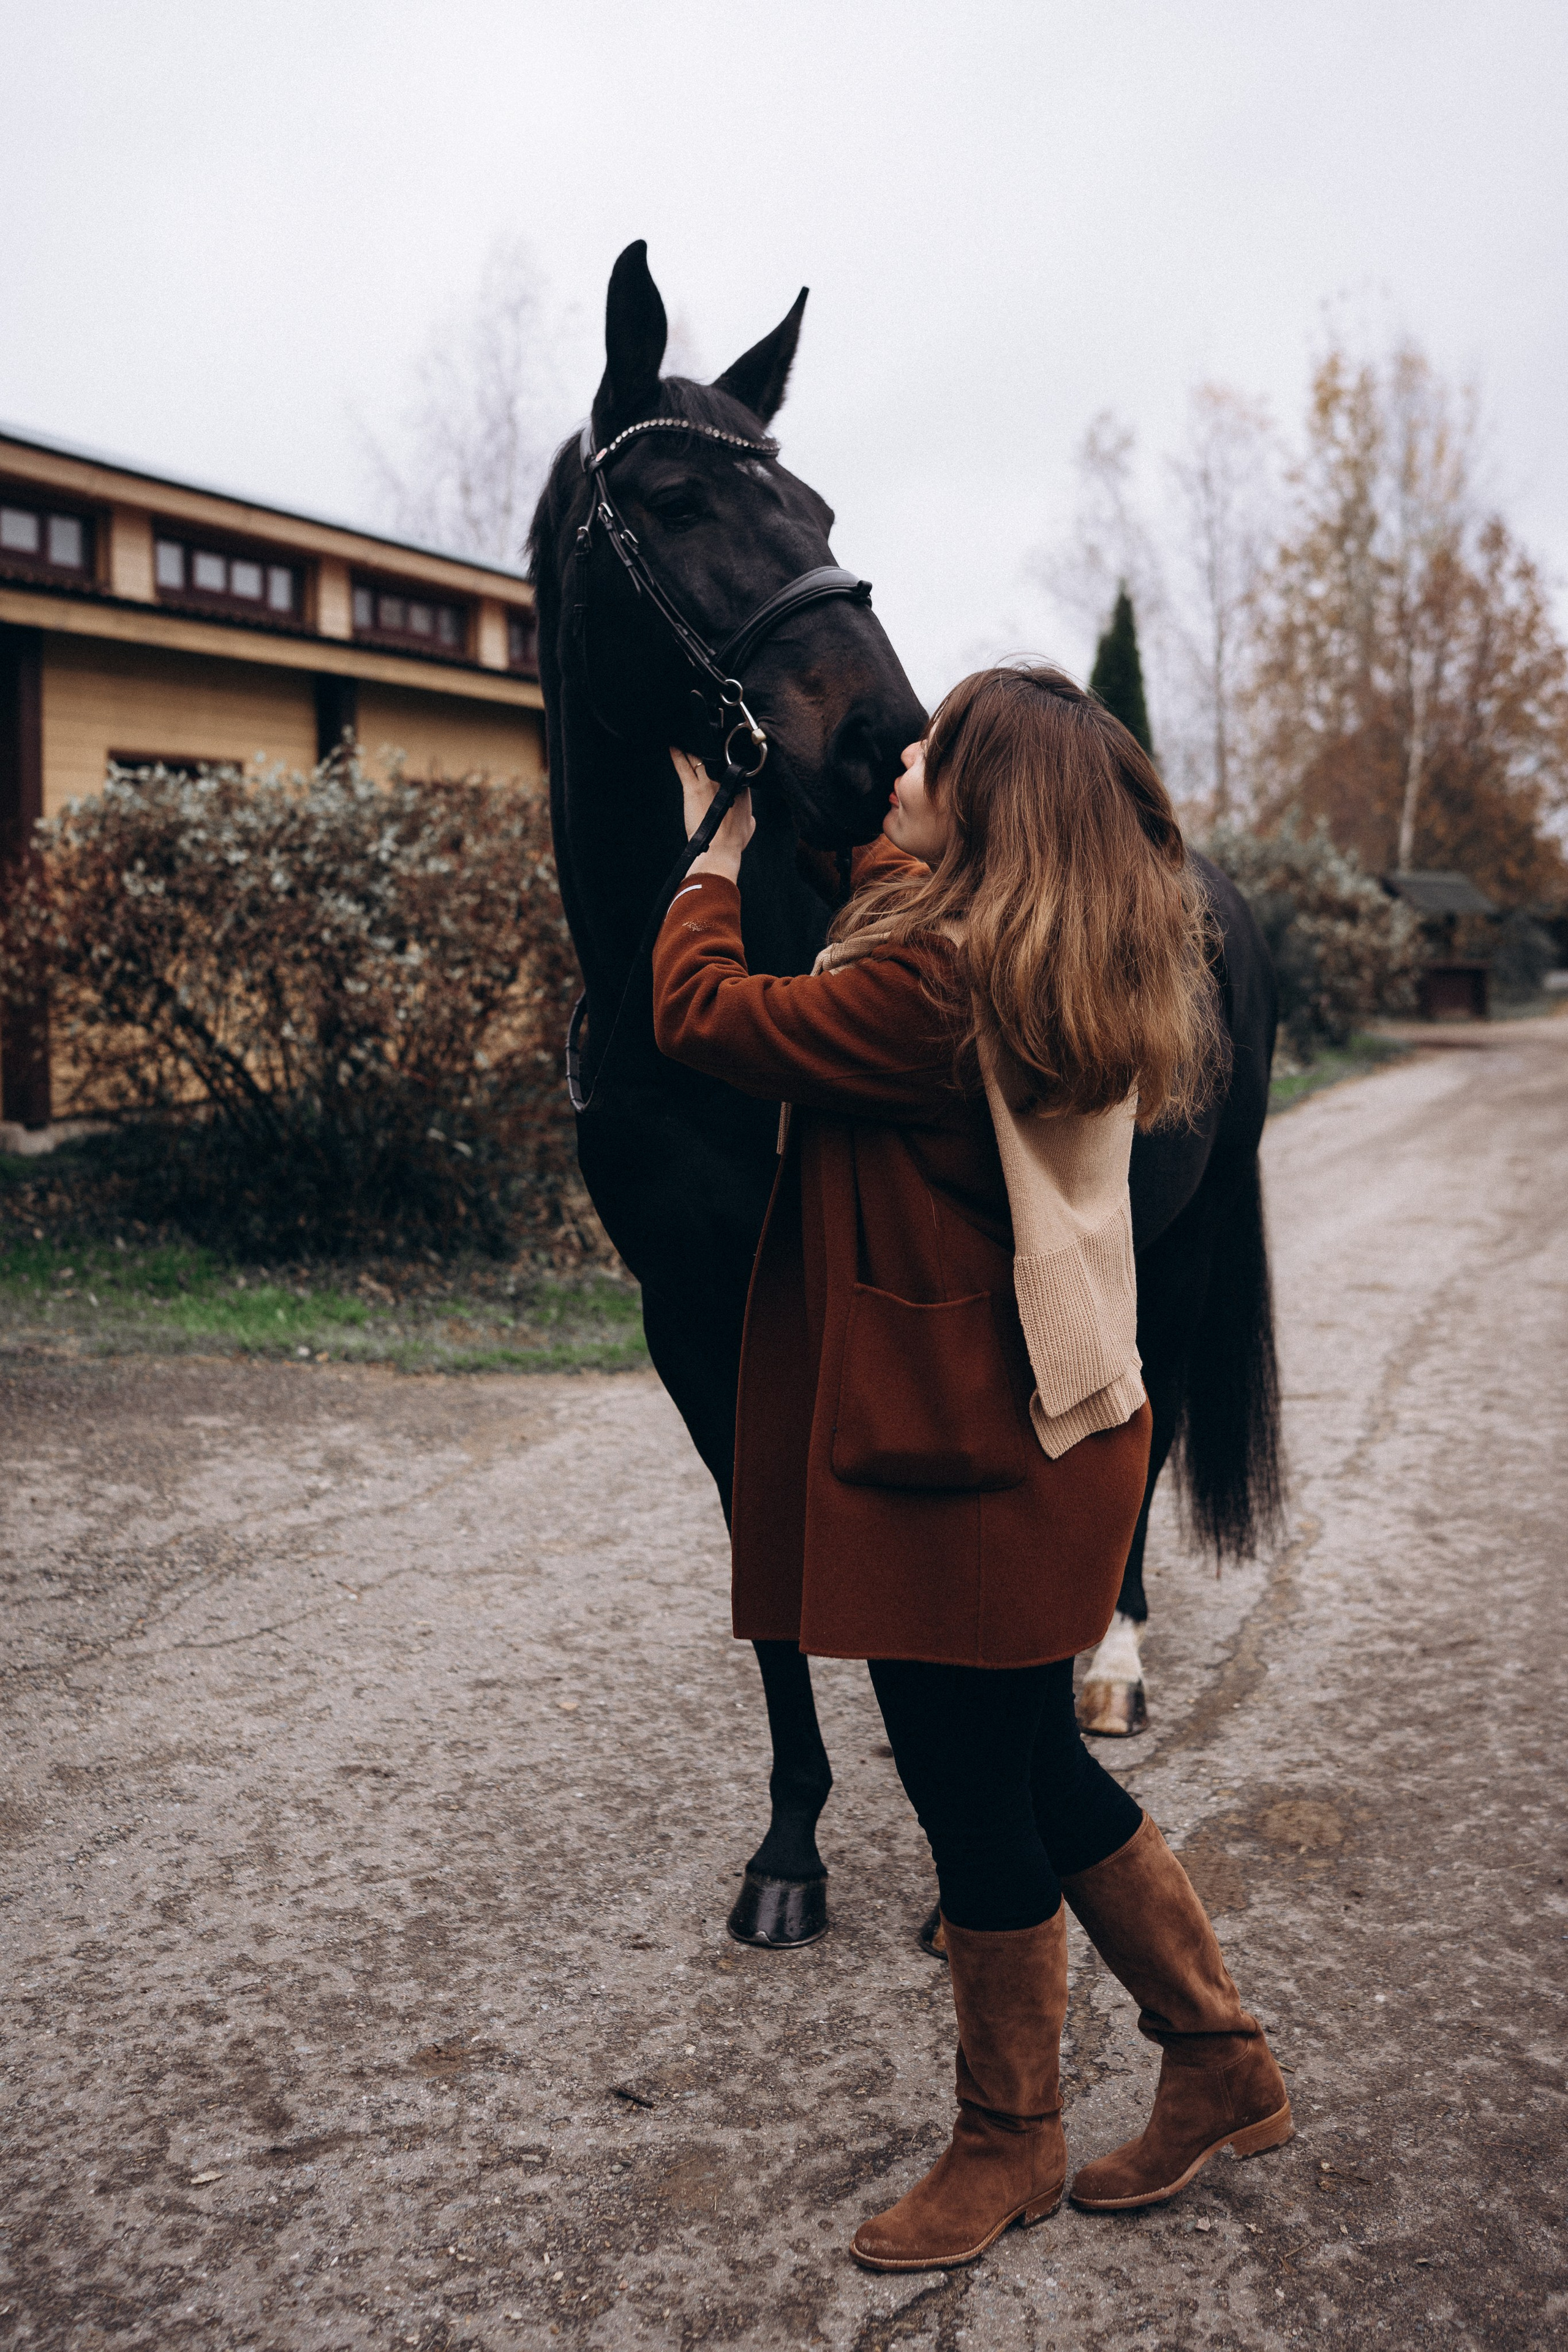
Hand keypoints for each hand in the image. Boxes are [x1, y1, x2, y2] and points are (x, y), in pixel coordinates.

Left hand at [670, 746, 755, 883]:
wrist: (720, 848)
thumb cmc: (734, 840)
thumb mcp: (750, 827)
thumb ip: (749, 818)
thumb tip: (750, 817)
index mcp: (741, 789)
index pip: (732, 768)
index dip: (727, 761)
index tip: (723, 756)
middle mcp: (725, 781)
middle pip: (717, 758)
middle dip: (710, 749)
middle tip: (704, 740)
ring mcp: (708, 782)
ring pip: (698, 758)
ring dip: (692, 748)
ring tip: (687, 737)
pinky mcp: (692, 789)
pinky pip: (683, 767)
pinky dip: (677, 755)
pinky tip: (673, 746)